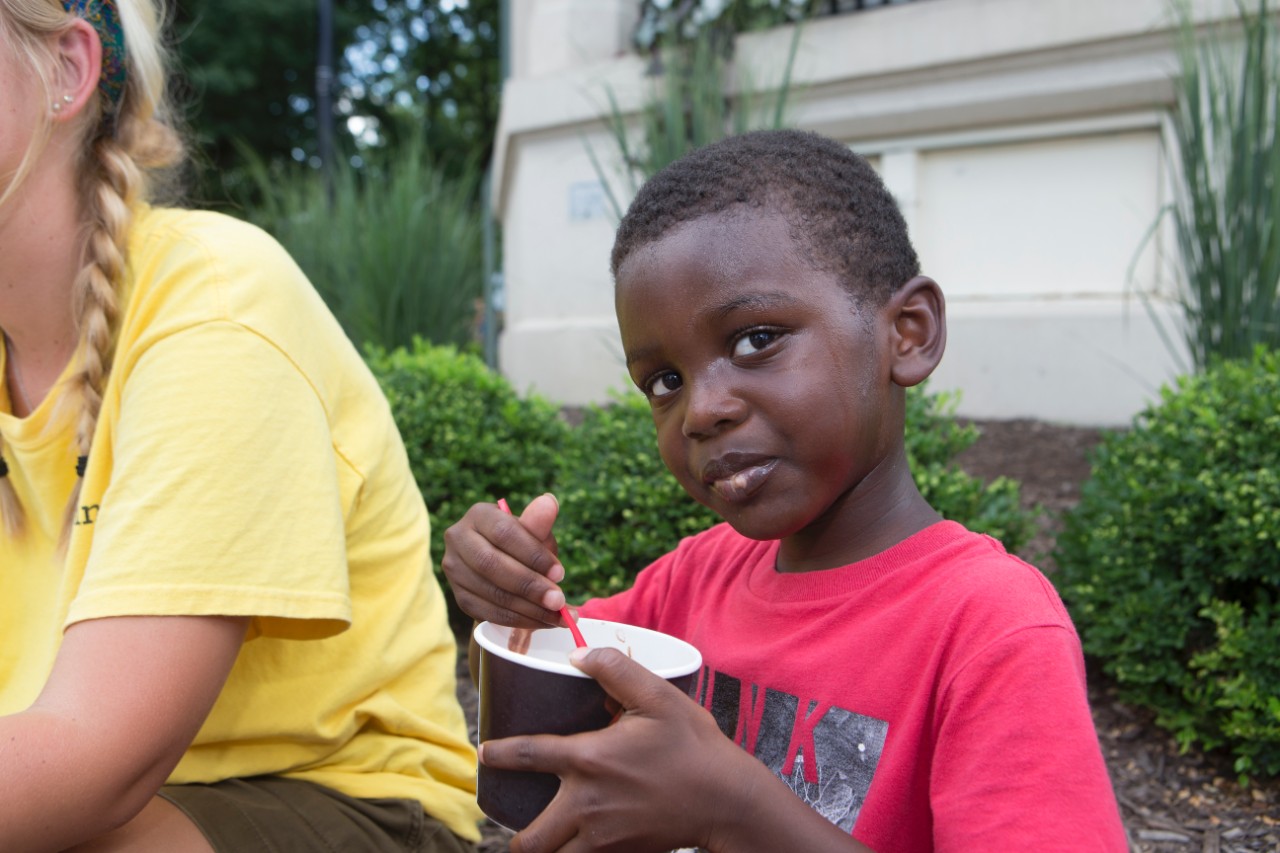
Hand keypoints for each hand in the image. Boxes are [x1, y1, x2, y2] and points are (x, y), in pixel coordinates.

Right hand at [441, 493, 568, 628]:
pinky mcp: (459, 596)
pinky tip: (541, 621)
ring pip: (490, 592)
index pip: (504, 533)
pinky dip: (518, 620)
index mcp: (479, 515)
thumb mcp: (533, 530)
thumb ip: (539, 522)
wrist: (503, 563)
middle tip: (558, 600)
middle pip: (492, 565)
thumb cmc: (522, 542)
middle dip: (529, 586)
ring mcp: (454, 570)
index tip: (560, 573)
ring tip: (557, 615)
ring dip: (528, 608)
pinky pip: (488, 612)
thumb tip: (549, 502)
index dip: (533, 555)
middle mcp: (458, 539)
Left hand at [479, 647, 753, 852]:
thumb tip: (579, 654)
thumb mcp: (659, 696)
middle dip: (518, 840)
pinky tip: (582, 845)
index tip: (485, 754)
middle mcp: (588, 805)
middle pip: (531, 840)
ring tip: (545, 844)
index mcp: (590, 760)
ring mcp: (604, 838)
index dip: (500, 754)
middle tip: (516, 829)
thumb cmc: (694, 745)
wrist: (728, 801)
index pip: (528, 755)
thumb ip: (615, 670)